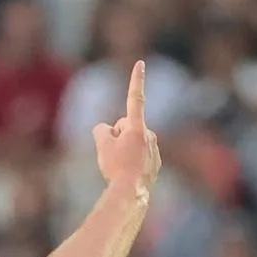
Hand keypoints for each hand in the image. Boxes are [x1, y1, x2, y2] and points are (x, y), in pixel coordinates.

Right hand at [94, 60, 160, 190]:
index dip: (136, 80)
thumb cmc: (115, 167)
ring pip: (132, 143)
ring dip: (124, 149)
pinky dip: (131, 161)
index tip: (140, 63)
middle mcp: (149, 135)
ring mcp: (154, 150)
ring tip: (120, 166)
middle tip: (112, 154)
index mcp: (137, 127)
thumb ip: (101, 130)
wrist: (131, 193)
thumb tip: (106, 130)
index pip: (135, 98)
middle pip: (126, 126)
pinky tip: (127, 174)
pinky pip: (138, 156)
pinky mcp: (155, 164)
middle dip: (118, 134)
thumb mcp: (101, 144)